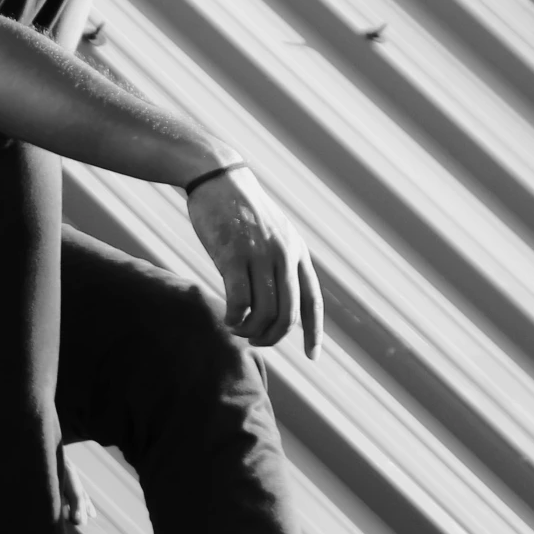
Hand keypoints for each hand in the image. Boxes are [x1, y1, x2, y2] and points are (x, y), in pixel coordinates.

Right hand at [185, 166, 323, 357]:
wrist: (218, 177)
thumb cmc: (240, 209)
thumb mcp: (272, 232)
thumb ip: (280, 261)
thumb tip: (278, 296)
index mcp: (297, 252)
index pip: (313, 301)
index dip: (315, 333)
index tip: (313, 357)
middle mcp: (284, 256)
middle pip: (288, 315)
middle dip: (273, 337)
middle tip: (255, 341)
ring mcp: (260, 256)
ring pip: (264, 313)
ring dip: (250, 331)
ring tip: (237, 329)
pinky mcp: (233, 256)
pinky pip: (239, 302)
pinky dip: (234, 319)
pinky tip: (227, 318)